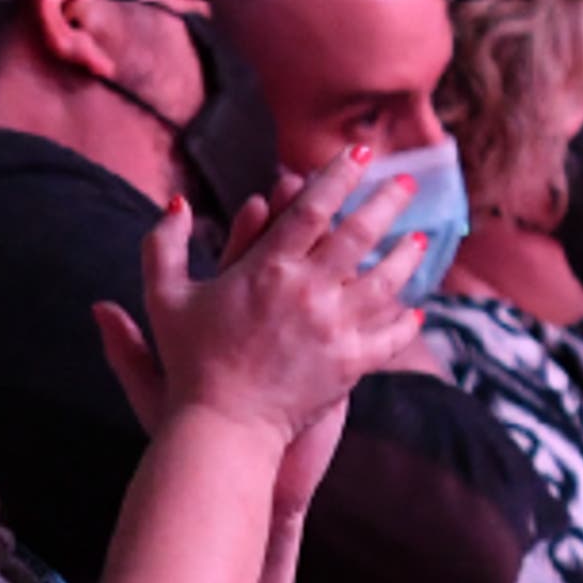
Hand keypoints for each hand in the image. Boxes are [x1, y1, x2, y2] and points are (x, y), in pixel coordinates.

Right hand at [93, 155, 426, 444]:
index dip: (338, 175)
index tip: (358, 154)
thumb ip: (163, 246)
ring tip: (419, 238)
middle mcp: (308, 291)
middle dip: (387, 200)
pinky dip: (404, 322)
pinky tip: (413, 310)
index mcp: (266, 268)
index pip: (313, 207)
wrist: (220, 428)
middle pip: (360, 232)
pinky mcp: (350, 365)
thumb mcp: (163, 297)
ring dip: (406, 254)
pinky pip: (388, 336)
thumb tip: (176, 202)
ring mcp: (335, 328)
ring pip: (386, 279)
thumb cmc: (188, 362)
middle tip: (407, 181)